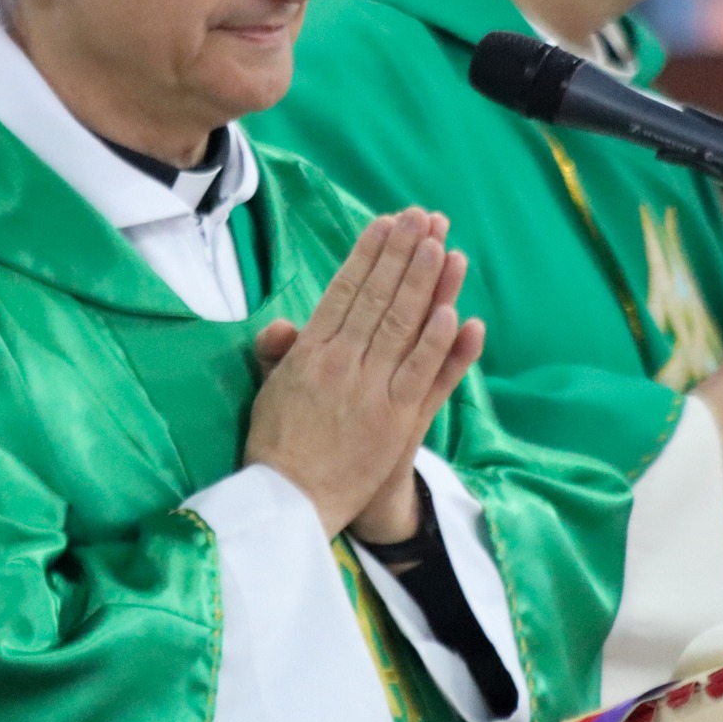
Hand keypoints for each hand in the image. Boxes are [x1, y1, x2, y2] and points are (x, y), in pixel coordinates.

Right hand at [244, 209, 483, 538]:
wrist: (290, 503)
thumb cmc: (278, 445)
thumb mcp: (269, 389)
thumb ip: (280, 352)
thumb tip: (283, 324)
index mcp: (310, 352)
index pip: (344, 290)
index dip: (368, 254)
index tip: (386, 223)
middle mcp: (341, 364)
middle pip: (378, 297)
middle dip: (402, 254)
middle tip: (421, 218)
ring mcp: (371, 391)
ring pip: (402, 326)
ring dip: (425, 283)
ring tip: (441, 245)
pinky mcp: (396, 421)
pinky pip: (421, 374)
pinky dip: (438, 343)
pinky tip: (453, 313)